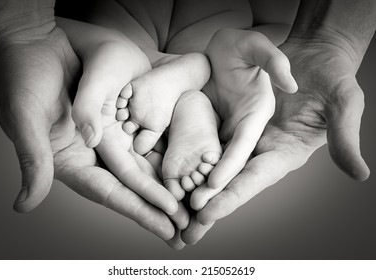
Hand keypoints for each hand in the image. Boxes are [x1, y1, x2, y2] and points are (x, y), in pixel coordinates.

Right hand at [0, 25, 175, 240]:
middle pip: (132, 186)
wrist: (34, 40)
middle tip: (189, 225)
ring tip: (194, 200)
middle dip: (160, 206)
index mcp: (70, 160)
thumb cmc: (22, 74)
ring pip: (144, 165)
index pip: (109, 191)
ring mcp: (109, 135)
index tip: (168, 224)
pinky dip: (166, 152)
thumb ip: (33, 158)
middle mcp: (93, 153)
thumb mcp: (26, 115)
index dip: (139, 209)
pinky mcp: (120, 117)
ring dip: (168, 183)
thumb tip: (25, 205)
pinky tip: (187, 163)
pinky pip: (147, 138)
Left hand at [183, 29, 370, 243]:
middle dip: (209, 207)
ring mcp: (248, 140)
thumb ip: (346, 134)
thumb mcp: (343, 100)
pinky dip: (196, 162)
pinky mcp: (235, 126)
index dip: (232, 197)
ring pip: (218, 169)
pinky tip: (178, 174)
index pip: (254, 179)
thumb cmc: (332, 75)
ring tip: (174, 210)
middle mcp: (263, 151)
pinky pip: (213, 146)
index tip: (206, 215)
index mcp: (286, 151)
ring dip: (197, 190)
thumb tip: (359, 175)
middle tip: (184, 232)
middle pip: (232, 184)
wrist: (314, 55)